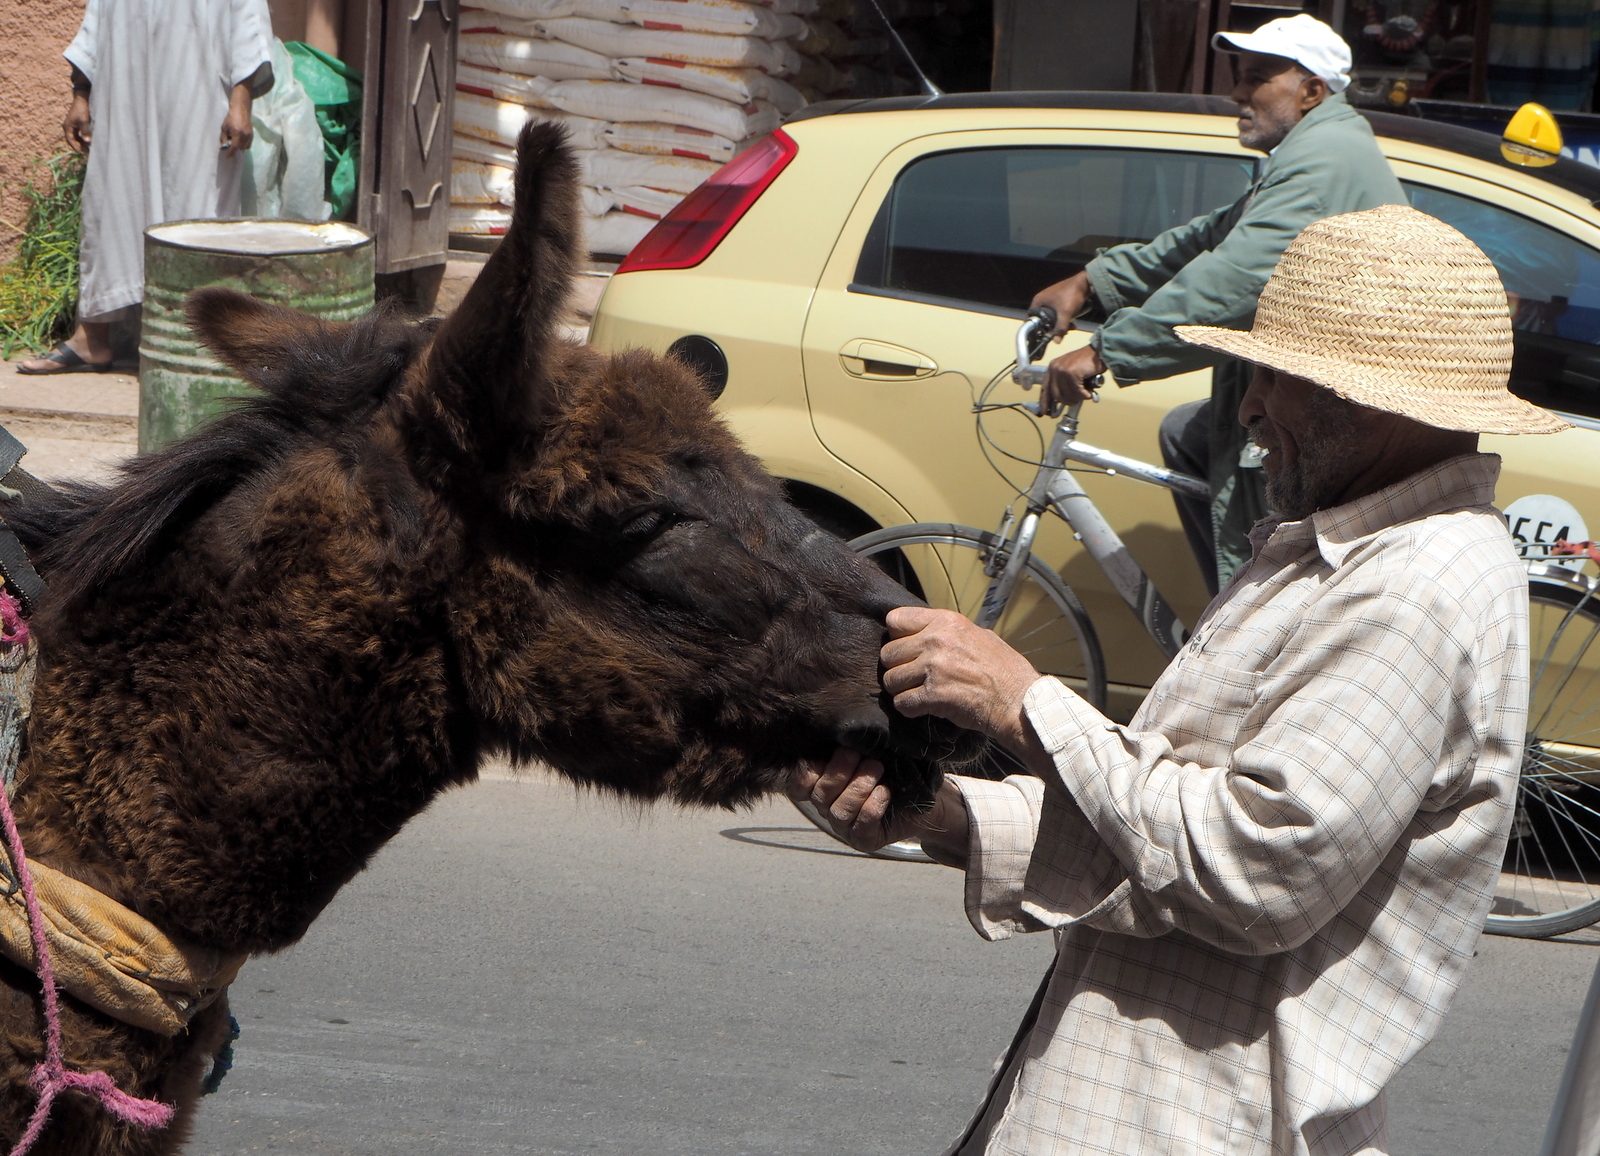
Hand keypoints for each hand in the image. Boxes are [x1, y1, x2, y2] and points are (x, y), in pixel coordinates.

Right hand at [63, 92, 90, 152]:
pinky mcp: (77, 123)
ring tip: (89, 148)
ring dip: (81, 142)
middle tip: (88, 152)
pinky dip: (83, 138)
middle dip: (79, 146)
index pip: (70, 140)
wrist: (82, 99)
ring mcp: (72, 125)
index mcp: (67, 126)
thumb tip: (87, 141)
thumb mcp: (84, 121)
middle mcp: (68, 126)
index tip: (82, 153)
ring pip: (76, 137)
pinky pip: (78, 134)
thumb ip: (85, 131)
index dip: (76, 147)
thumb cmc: (82, 109)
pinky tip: (89, 141)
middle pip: (72, 140)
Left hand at [220, 88, 252, 155]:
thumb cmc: (231, 117)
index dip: (230, 153)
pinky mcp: (252, 134)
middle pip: (240, 148)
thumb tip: (223, 146)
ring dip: (240, 147)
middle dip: (235, 149)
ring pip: (245, 147)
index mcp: (237, 133)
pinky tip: (240, 140)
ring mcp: (249, 135)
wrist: (241, 109)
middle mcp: (244, 136)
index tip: (227, 157)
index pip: (234, 147)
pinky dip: (244, 144)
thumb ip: (224, 138)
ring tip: (235, 142)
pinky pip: (248, 144)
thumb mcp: (224, 127)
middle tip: (229, 147)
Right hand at [787, 749, 971, 862]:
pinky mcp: (863, 839)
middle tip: (858, 754)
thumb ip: (849, 743)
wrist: (923, 792)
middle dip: (838, 771)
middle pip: (818, 794)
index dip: (806, 770)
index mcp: (822, 784)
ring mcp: (844, 826)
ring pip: (838, 811)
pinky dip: (872, 806)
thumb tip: (840, 721)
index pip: (797, 785)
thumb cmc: (891, 765)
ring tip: (876, 769)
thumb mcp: (868, 748)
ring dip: (857, 787)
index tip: (828, 750)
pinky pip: (860, 826)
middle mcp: (828, 807)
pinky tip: (885, 791)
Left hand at [881, 607, 1044, 766]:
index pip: (895, 620)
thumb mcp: (978, 635)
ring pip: (891, 680)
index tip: (907, 649)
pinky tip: (923, 707)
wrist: (1018, 700)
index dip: (897, 637)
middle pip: (888, 653)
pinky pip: (901, 702)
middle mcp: (936, 641)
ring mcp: (933, 668)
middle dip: (897, 668)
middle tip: (913, 677)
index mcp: (946, 622)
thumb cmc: (1003, 670)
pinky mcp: (933, 695)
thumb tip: (925, 632)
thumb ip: (948, 632)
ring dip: (901, 690)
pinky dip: (909, 708)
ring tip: (918, 693)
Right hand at [1029, 272, 1091, 337]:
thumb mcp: (1065, 314)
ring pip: (1053, 317)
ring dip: (1061, 323)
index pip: (1032, 319)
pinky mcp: (1060, 299)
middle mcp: (1042, 300)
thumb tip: (1056, 342)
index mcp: (1038, 301)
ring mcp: (1051, 299)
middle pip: (1044, 319)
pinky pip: (1059, 312)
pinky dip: (1064, 317)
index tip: (1047, 335)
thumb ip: (1060, 328)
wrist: (1085, 282)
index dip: (1039, 328)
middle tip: (1063, 332)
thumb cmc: (1072, 294)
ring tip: (1071, 326)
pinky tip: (1073, 322)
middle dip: (1054, 327)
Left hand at [1040, 343, 1105, 416]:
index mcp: (1052, 368)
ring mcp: (1062, 370)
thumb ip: (1064, 385)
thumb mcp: (1070, 372)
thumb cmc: (1087, 362)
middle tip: (1075, 402)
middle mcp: (1055, 368)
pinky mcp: (1071, 373)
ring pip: (1066, 395)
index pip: (1045, 388)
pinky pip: (1076, 392)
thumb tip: (1061, 401)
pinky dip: (1084, 395)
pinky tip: (1088, 393)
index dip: (1044, 401)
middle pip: (1056, 395)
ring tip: (1085, 394)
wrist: (1098, 352)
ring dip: (1077, 398)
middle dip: (1067, 401)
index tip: (1044, 411)